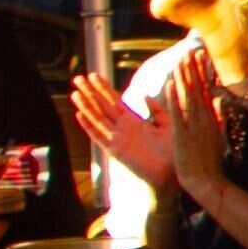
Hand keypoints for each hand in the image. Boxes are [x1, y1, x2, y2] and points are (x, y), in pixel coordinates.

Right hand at [69, 68, 172, 191]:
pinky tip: (80, 115)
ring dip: (85, 106)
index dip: (103, 87)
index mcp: (132, 120)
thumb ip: (157, 109)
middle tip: (76, 78)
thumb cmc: (171, 151)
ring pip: (97, 118)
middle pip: (101, 106)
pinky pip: (99, 136)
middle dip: (89, 92)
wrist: (171, 173)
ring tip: (75, 93)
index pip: (114, 100)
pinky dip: (89, 126)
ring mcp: (116, 138)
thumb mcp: (168, 124)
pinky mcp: (115, 150)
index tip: (93, 75)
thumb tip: (144, 96)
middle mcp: (121, 128)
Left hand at [161, 48, 232, 195]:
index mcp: (211, 118)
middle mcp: (203, 118)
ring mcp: (193, 125)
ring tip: (179, 60)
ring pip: (187, 96)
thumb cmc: (210, 161)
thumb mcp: (218, 136)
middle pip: (197, 89)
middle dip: (193, 69)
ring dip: (183, 78)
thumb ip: (218, 117)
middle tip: (189, 50)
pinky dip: (173, 98)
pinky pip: (176, 112)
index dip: (202, 72)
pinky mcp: (182, 134)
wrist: (206, 180)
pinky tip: (170, 84)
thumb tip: (219, 99)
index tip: (199, 56)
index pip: (205, 89)